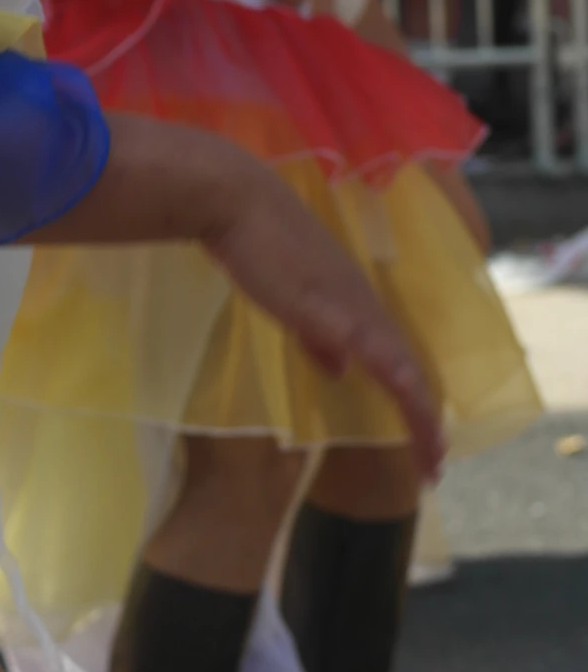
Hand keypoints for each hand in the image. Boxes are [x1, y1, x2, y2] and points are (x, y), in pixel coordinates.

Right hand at [204, 160, 444, 479]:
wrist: (238, 203)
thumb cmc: (257, 245)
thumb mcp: (291, 301)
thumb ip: (316, 336)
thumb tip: (339, 370)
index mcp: (357, 309)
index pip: (398, 364)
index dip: (413, 407)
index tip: (418, 447)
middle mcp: (366, 309)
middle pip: (411, 374)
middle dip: (426, 425)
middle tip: (433, 468)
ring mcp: (353, 306)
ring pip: (402, 369)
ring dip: (419, 417)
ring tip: (429, 459)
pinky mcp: (333, 306)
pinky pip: (375, 350)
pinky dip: (397, 379)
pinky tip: (408, 402)